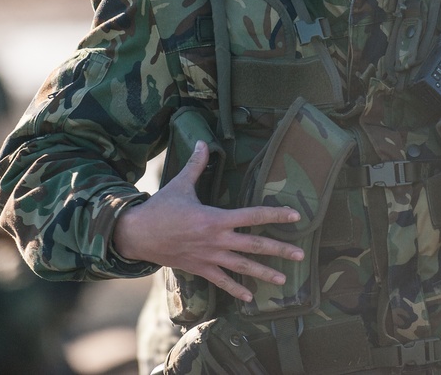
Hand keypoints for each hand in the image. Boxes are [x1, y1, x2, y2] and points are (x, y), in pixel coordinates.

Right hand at [113, 141, 304, 302]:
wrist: (139, 234)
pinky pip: (222, 281)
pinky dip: (236, 290)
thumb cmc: (161, 208)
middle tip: (301, 255)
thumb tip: (203, 141)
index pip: (252, 215)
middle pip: (254, 245)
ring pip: (242, 267)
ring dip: (264, 273)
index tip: (295, 217)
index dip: (275, 215)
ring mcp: (209, 257)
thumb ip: (196, 165)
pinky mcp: (200, 269)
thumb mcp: (180, 184)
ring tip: (284, 279)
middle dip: (279, 249)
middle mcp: (216, 240)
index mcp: (215, 218)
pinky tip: (250, 297)